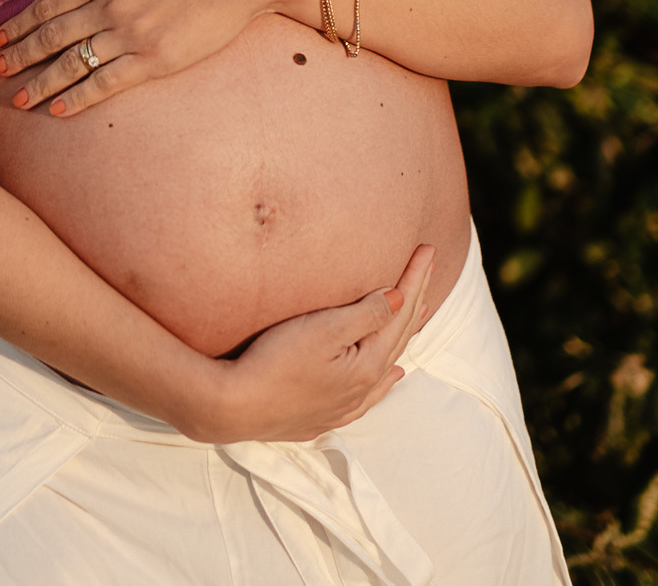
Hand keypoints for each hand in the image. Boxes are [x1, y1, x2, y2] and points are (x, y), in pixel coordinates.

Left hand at [0, 0, 282, 114]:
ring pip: (72, 64)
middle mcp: (110, 5)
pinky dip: (78, 98)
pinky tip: (57, 110)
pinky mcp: (156, 60)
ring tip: (16, 101)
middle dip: (19, 56)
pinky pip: (107, 83)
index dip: (20, 24)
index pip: (48, 4)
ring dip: (39, 83)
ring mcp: (132, 35)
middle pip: (52, 36)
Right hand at [201, 245, 435, 444]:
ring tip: (419, 315)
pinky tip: (392, 377)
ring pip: (387, 364)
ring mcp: (344, 405)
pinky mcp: (324, 414)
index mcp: (368, 365)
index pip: (400, 313)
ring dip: (402, 336)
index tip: (429, 250)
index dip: (414, 279)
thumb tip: (401, 299)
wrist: (234, 407)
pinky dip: (386, 379)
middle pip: (398, 336)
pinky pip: (371, 393)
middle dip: (414, 300)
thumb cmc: (276, 361)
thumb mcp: (324, 329)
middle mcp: (363, 389)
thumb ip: (366, 314)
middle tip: (429, 268)